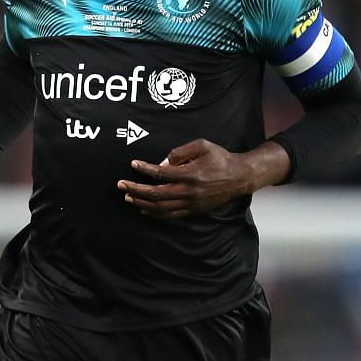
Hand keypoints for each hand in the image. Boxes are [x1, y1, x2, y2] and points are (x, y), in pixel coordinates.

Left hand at [117, 140, 289, 219]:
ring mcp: (191, 203)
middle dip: (136, 189)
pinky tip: (144, 209)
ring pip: (160, 207)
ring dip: (142, 202)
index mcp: (189, 174)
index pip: (160, 173)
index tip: (133, 164)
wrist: (239, 177)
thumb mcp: (202, 145)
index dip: (144, 169)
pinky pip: (170, 214)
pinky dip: (155, 213)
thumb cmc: (220, 158)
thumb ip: (180, 152)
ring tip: (128, 197)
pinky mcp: (193, 210)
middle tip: (121, 185)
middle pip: (155, 194)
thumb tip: (162, 164)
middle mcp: (188, 191)